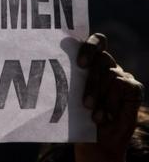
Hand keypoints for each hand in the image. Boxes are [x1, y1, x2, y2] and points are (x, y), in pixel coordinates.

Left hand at [75, 33, 143, 161]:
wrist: (95, 141)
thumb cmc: (78, 116)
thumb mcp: (69, 96)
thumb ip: (67, 80)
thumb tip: (48, 68)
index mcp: (91, 63)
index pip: (96, 42)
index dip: (89, 47)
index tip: (80, 63)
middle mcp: (107, 66)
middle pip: (102, 58)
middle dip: (91, 80)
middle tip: (84, 99)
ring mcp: (122, 76)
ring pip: (110, 73)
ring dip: (98, 94)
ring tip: (90, 110)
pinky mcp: (133, 88)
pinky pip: (122, 86)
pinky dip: (111, 102)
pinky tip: (104, 116)